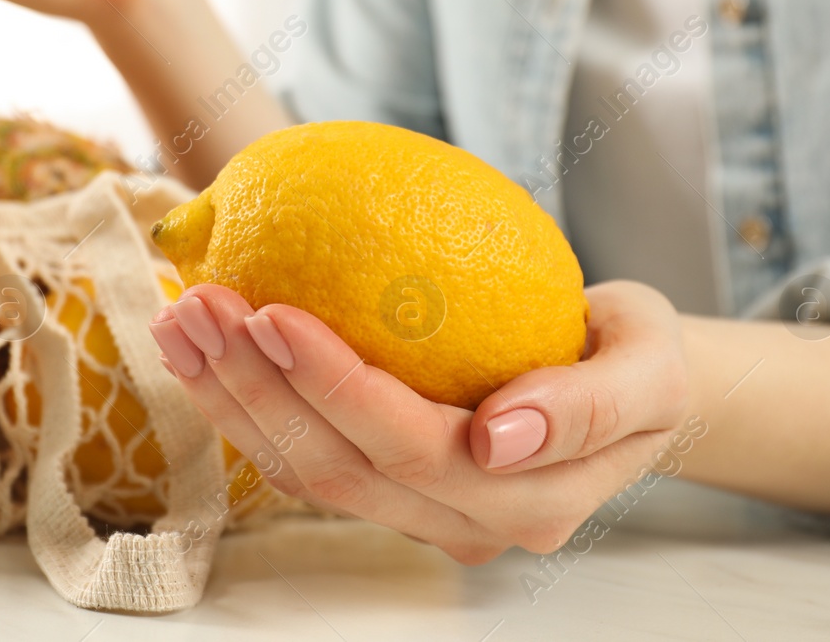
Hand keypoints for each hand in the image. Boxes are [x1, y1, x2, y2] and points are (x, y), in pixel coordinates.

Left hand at [149, 280, 688, 561]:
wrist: (629, 385)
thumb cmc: (639, 356)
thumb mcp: (650, 363)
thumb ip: (591, 405)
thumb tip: (497, 433)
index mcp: (527, 498)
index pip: (410, 446)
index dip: (333, 387)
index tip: (272, 310)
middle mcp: (466, 524)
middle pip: (338, 466)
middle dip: (255, 389)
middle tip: (199, 306)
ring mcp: (421, 515)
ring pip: (306, 471)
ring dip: (231, 399)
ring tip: (179, 321)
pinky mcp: (387, 490)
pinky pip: (304, 458)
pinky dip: (246, 405)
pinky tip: (205, 349)